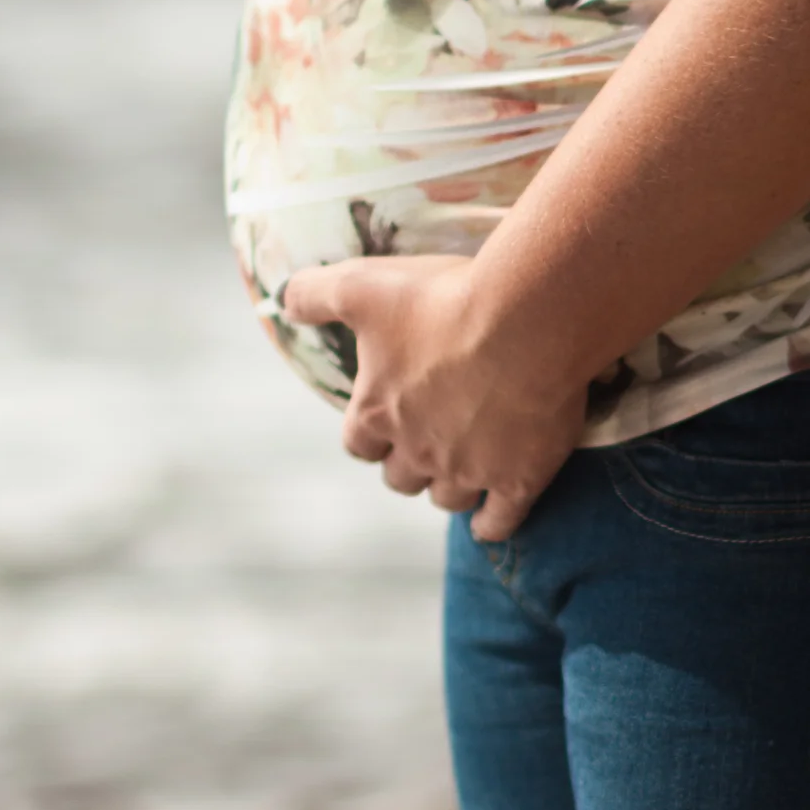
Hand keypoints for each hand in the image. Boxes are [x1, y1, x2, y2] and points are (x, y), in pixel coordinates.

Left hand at [280, 253, 586, 543]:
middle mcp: (417, 450)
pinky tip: (490, 519)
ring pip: (448, 500)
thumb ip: (313, 294)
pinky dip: (491, 524)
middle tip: (428, 442)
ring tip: (464, 471)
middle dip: (409, 464)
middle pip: (401, 478)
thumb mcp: (361, 286)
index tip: (383, 424)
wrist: (526, 317)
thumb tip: (283, 304)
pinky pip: (499, 521)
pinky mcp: (518, 478)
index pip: (359, 445)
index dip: (370, 435)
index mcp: (377, 412)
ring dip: (449, 488)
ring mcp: (469, 470)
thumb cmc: (441, 299)